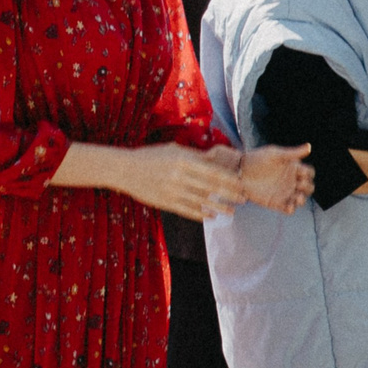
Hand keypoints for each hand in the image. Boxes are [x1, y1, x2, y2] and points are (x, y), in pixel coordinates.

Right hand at [120, 144, 249, 220]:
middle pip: (211, 187)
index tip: (241, 184)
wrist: (124, 169)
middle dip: (230, 194)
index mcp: (183, 160)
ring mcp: (172, 190)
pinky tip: (211, 216)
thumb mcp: (173, 150)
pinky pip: (187, 210)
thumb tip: (216, 157)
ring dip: (219, 207)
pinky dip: (200, 214)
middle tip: (243, 199)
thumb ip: (195, 155)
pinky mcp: (165, 202)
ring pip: (201, 201)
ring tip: (231, 212)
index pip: (212, 171)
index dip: (229, 179)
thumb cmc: (151, 156)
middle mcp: (179, 175)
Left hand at [237, 144, 314, 213]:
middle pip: (308, 187)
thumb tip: (309, 147)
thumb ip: (292, 153)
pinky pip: (288, 209)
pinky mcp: (276, 203)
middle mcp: (291, 181)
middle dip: (308, 187)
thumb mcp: (275, 154)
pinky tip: (289, 206)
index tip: (301, 173)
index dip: (308, 174)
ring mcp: (284, 193)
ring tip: (298, 198)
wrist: (240, 171)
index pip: (309, 173)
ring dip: (302, 200)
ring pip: (301, 199)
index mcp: (293, 169)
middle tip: (300, 185)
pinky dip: (291, 209)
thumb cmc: (257, 159)